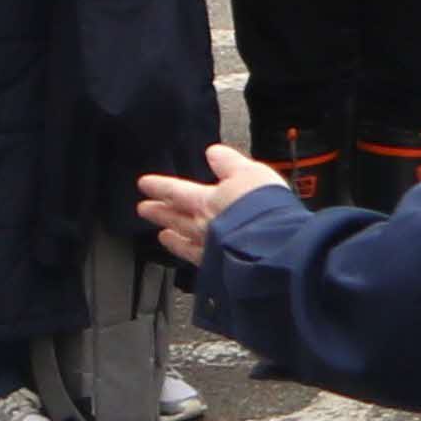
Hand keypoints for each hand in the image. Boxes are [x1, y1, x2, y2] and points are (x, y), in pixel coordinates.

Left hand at [136, 142, 291, 265]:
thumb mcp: (250, 173)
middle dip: (158, 212)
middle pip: (174, 217)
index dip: (159, 186)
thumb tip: (214, 152)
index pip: (175, 191)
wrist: (276, 245)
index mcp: (207, 200)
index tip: (144, 184)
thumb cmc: (265, 208)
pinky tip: (191, 257)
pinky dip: (191, 257)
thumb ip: (229, 164)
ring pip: (183, 240)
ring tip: (163, 236)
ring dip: (171, 237)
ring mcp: (209, 249)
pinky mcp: (221, 268)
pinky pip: (198, 261)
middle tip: (143, 209)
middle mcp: (202, 226)